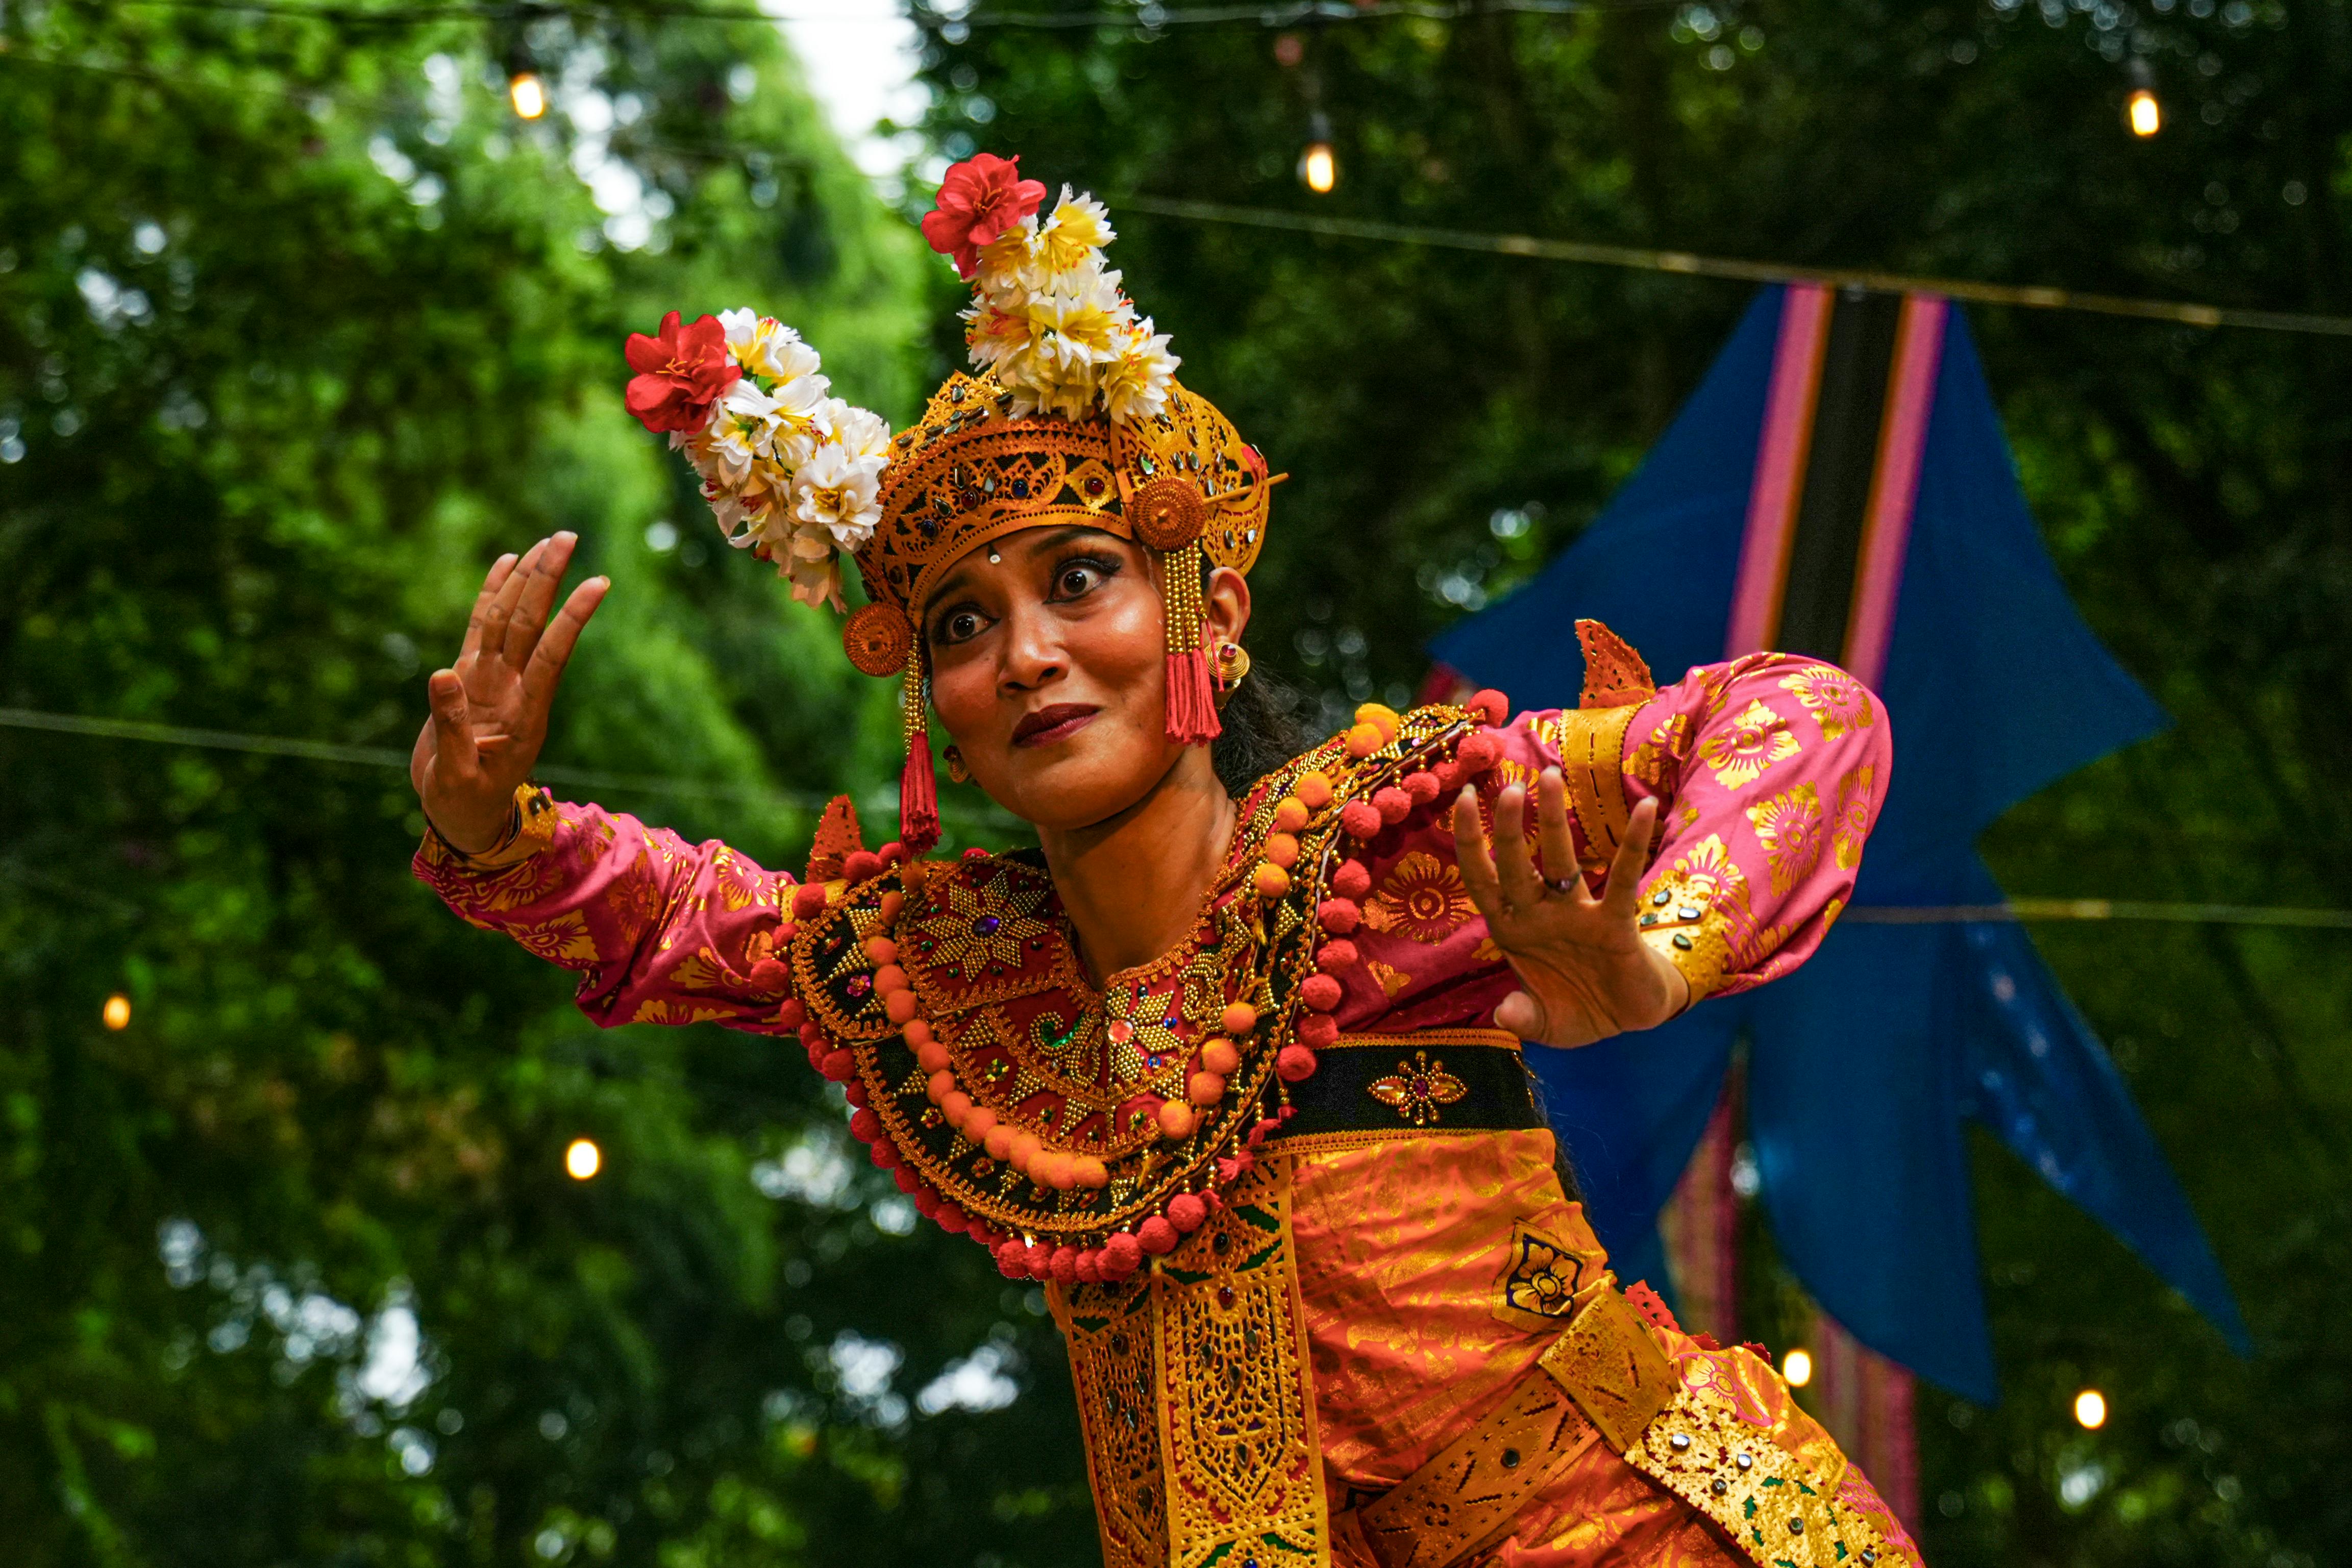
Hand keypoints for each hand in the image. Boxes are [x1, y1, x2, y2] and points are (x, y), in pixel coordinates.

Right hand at [409, 533, 608, 853]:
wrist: (462, 815)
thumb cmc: (464, 802)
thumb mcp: (456, 775)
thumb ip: (452, 728)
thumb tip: (442, 673)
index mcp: (523, 714)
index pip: (552, 655)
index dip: (573, 618)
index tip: (599, 583)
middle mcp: (514, 689)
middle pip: (533, 624)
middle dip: (550, 580)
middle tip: (568, 535)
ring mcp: (494, 681)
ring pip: (511, 620)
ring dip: (528, 580)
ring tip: (547, 542)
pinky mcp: (471, 678)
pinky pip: (483, 628)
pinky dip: (494, 595)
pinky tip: (507, 564)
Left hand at [1451, 772, 1689, 1047]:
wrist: (1628, 1019)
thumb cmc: (1578, 1010)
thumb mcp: (1544, 1025)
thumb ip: (1523, 1019)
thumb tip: (1504, 1015)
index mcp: (1513, 930)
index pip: (1482, 880)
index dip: (1470, 843)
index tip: (1462, 799)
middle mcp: (1540, 913)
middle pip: (1517, 863)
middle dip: (1510, 827)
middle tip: (1508, 786)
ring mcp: (1577, 914)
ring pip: (1561, 860)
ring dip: (1556, 819)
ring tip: (1551, 775)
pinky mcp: (1617, 922)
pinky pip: (1624, 878)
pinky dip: (1634, 844)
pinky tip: (1646, 808)